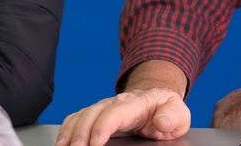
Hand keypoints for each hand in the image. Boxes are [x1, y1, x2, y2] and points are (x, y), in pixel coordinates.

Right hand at [56, 88, 190, 145]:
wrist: (156, 98)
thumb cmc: (165, 108)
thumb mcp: (178, 112)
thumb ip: (172, 116)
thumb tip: (162, 122)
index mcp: (134, 103)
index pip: (114, 113)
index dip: (102, 127)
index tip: (94, 143)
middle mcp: (114, 103)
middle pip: (92, 114)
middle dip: (81, 133)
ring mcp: (102, 108)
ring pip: (81, 116)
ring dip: (70, 132)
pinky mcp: (95, 115)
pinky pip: (76, 118)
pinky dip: (66, 130)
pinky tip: (62, 142)